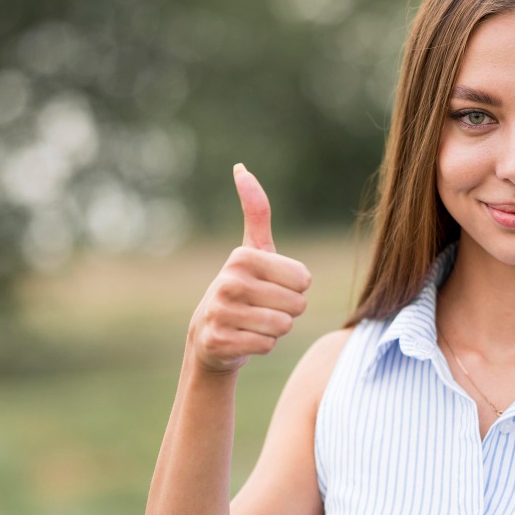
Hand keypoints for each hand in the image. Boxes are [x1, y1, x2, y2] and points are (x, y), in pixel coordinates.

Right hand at [188, 164, 311, 372]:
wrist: (211, 336)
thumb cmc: (243, 290)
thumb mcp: (253, 251)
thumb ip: (256, 212)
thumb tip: (241, 168)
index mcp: (243, 257)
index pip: (304, 279)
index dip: (295, 288)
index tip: (272, 287)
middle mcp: (228, 282)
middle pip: (297, 305)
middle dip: (288, 311)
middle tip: (264, 308)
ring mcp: (220, 313)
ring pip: (282, 326)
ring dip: (276, 330)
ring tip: (256, 323)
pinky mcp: (219, 341)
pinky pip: (267, 346)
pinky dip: (262, 346)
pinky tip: (245, 338)